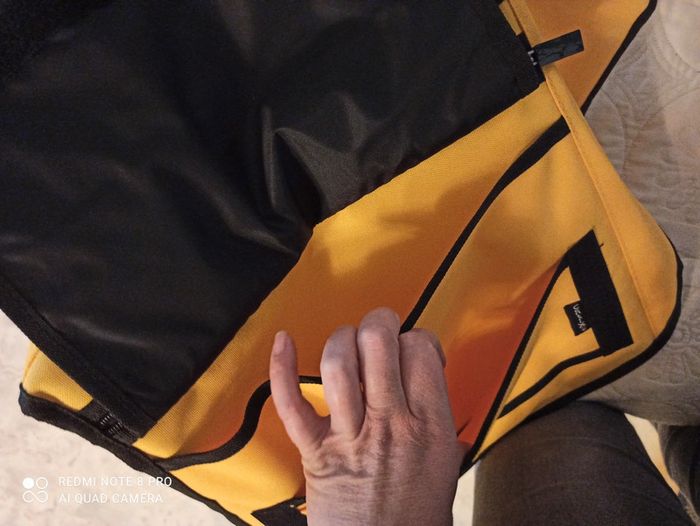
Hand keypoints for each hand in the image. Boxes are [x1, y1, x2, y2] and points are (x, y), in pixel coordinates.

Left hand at [269, 307, 466, 525]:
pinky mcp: (315, 452)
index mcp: (431, 426)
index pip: (421, 349)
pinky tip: (283, 342)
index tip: (411, 351)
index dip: (415, 339)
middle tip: (378, 331)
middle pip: (379, 342)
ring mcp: (351, 436)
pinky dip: (282, 367)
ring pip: (338, 362)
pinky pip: (291, 401)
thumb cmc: (416, 520)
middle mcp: (392, 423)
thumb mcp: (448, 470)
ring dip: (340, 341)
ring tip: (347, 345)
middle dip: (377, 322)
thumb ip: (443, 429)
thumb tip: (440, 403)